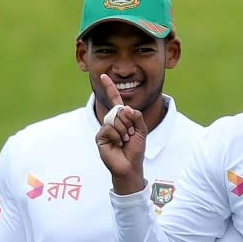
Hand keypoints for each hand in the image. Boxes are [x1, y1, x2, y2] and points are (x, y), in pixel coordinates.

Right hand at [95, 73, 148, 194]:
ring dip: (124, 131)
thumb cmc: (135, 149)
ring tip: (125, 141)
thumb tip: (126, 108)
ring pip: (115, 119)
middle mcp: (111, 121)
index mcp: (121, 118)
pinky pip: (109, 128)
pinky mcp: (100, 136)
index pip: (115, 100)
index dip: (110, 88)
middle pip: (119, 110)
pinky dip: (118, 136)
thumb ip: (137, 116)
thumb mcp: (141, 130)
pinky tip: (118, 144)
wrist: (130, 165)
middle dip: (129, 123)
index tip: (104, 76)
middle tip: (130, 135)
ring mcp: (105, 128)